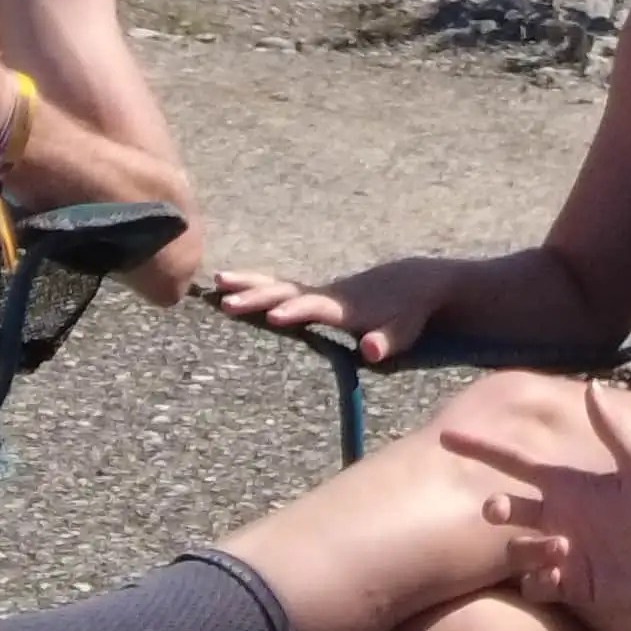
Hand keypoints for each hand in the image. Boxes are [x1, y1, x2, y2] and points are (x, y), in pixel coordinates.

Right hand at [188, 261, 388, 356]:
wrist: (412, 282)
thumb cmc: (408, 312)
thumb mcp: (405, 329)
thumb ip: (387, 340)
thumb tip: (370, 350)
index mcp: (345, 306)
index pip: (316, 307)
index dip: (296, 310)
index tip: (273, 315)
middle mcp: (327, 295)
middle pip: (287, 291)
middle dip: (258, 296)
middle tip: (226, 300)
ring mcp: (319, 292)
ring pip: (279, 285)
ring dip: (249, 283)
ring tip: (217, 280)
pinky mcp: (315, 295)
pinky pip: (281, 288)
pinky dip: (257, 285)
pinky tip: (233, 287)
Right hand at [445, 363, 630, 624]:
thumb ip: (614, 432)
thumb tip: (593, 385)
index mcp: (571, 485)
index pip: (516, 463)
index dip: (482, 449)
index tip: (447, 437)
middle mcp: (561, 516)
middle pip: (506, 507)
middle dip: (495, 507)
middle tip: (496, 508)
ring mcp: (564, 552)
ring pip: (517, 549)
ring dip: (528, 549)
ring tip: (561, 549)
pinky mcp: (572, 584)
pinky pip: (537, 584)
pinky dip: (539, 581)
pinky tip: (557, 578)